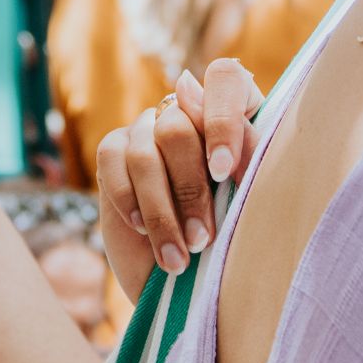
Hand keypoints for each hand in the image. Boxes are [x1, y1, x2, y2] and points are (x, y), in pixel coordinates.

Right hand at [93, 59, 263, 296]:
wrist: (191, 282)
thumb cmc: (233, 238)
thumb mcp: (249, 196)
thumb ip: (237, 142)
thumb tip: (190, 89)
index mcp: (234, 110)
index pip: (225, 80)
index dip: (223, 121)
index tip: (224, 174)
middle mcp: (187, 112)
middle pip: (177, 126)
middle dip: (190, 189)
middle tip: (203, 237)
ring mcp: (147, 130)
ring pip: (145, 153)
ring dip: (162, 212)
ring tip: (179, 255)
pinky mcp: (114, 152)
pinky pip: (113, 161)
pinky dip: (130, 201)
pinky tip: (143, 229)